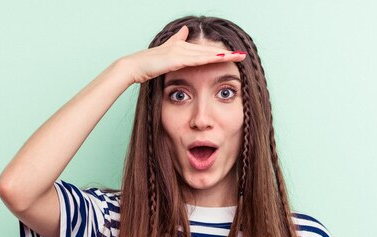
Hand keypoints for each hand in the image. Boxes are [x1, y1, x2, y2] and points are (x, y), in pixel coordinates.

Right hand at [120, 25, 246, 84]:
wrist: (134, 66)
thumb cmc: (146, 65)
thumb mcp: (163, 52)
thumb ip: (175, 41)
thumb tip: (184, 30)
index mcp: (180, 47)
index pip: (204, 51)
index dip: (219, 52)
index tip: (233, 55)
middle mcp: (182, 46)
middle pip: (209, 51)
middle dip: (227, 53)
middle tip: (243, 55)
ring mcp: (180, 51)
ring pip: (207, 54)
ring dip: (224, 55)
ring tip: (239, 57)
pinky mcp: (176, 58)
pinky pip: (198, 59)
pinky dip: (211, 59)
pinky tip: (222, 58)